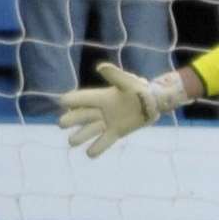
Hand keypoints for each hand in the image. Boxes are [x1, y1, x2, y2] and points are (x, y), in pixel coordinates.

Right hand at [59, 63, 191, 157]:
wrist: (154, 102)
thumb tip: (100, 67)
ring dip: (77, 138)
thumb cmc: (140, 89)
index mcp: (98, 97)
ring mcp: (105, 123)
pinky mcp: (115, 134)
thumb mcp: (128, 82)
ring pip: (83, 133)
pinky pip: (101, 144)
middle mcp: (98, 111)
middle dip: (67, 121)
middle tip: (65, 123)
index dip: (68, 101)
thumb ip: (115, 75)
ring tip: (74, 140)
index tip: (65, 103)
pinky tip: (91, 152)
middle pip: (75, 117)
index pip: (76, 99)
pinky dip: (95, 150)